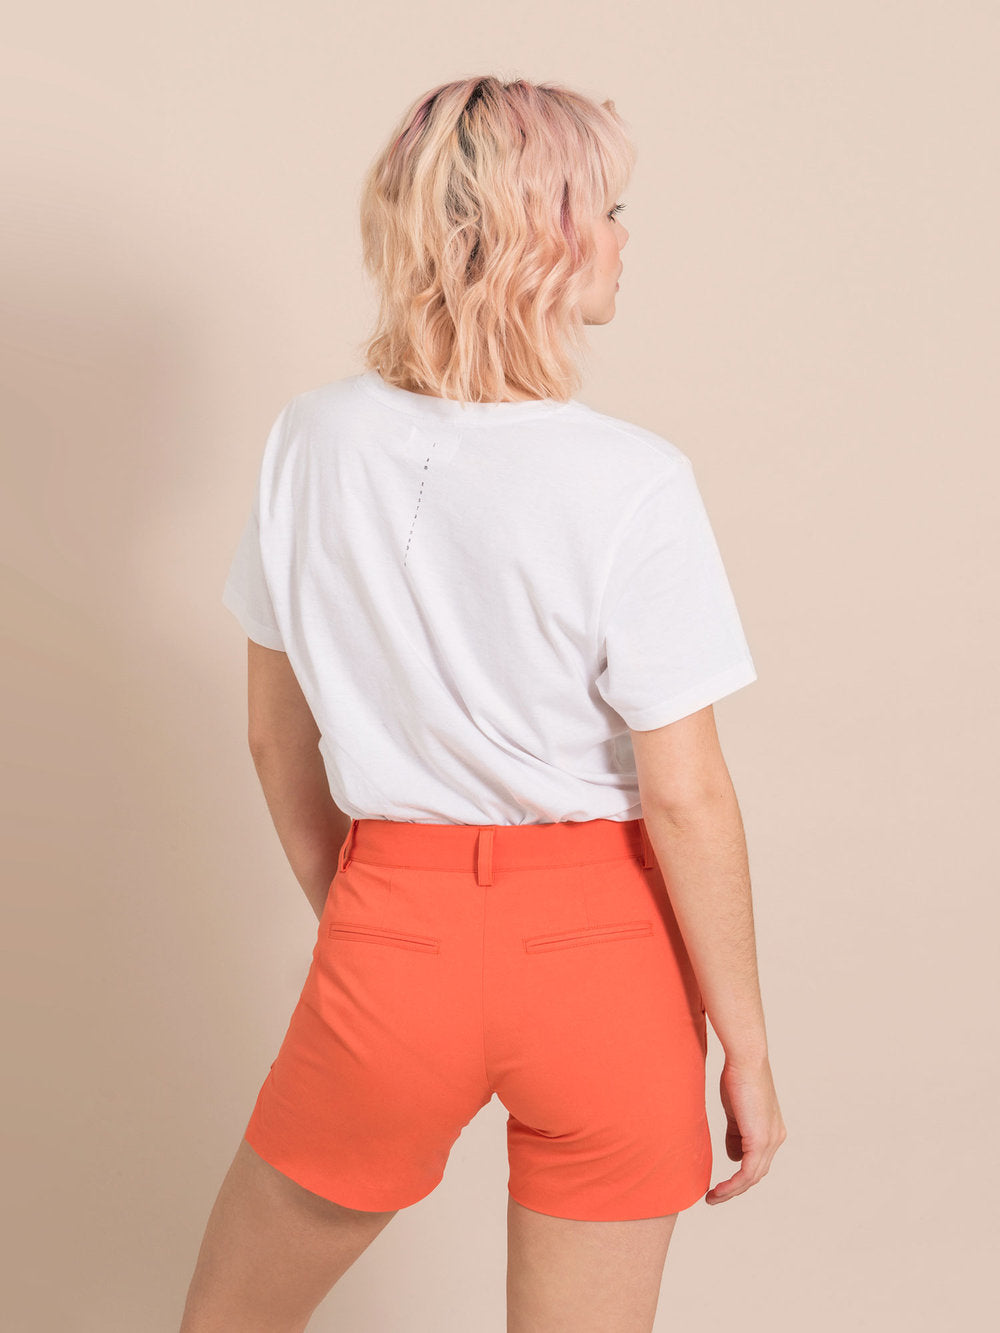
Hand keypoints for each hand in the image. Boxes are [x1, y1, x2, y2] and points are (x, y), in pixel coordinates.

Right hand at [705, 1054, 786, 1204]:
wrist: (745, 1060)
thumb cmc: (738, 1077)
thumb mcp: (736, 1111)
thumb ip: (736, 1133)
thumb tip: (733, 1155)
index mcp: (772, 1130)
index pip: (758, 1161)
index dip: (740, 1175)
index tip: (721, 1182)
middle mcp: (776, 1138)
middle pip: (756, 1173)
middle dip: (735, 1188)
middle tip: (715, 1195)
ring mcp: (770, 1141)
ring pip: (752, 1177)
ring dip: (731, 1191)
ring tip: (713, 1197)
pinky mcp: (760, 1140)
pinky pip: (747, 1173)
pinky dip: (732, 1185)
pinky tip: (718, 1190)